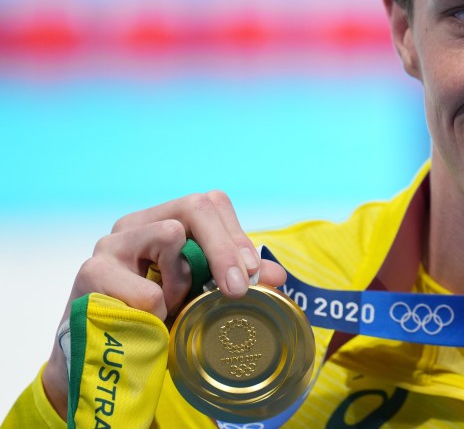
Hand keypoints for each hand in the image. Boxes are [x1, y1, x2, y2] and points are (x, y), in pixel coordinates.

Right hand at [40, 190, 286, 417]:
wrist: (98, 355)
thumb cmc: (152, 317)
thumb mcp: (198, 296)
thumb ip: (235, 280)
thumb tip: (277, 275)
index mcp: (161, 220)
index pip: (210, 203)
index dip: (236, 235)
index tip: (253, 274)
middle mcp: (134, 223)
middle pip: (195, 205)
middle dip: (225, 247)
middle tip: (238, 289)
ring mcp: (110, 244)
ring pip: (171, 237)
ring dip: (182, 282)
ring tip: (169, 307)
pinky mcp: (90, 273)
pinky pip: (147, 289)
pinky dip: (157, 313)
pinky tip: (144, 322)